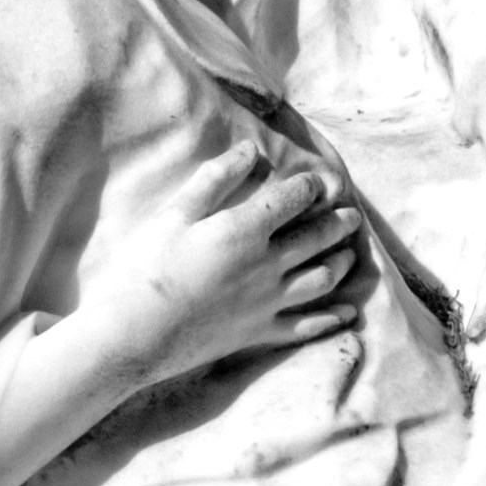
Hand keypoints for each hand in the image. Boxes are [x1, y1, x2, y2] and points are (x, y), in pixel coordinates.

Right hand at [79, 140, 359, 386]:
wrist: (133, 335)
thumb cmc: (146, 269)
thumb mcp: (174, 215)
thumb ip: (215, 180)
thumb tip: (250, 151)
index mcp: (245, 230)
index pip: (292, 200)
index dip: (311, 187)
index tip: (320, 181)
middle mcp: (267, 265)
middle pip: (315, 239)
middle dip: (338, 223)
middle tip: (352, 215)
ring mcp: (267, 303)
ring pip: (320, 280)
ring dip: (340, 263)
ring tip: (349, 254)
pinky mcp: (259, 333)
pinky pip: (306, 327)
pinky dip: (330, 320)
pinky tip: (348, 315)